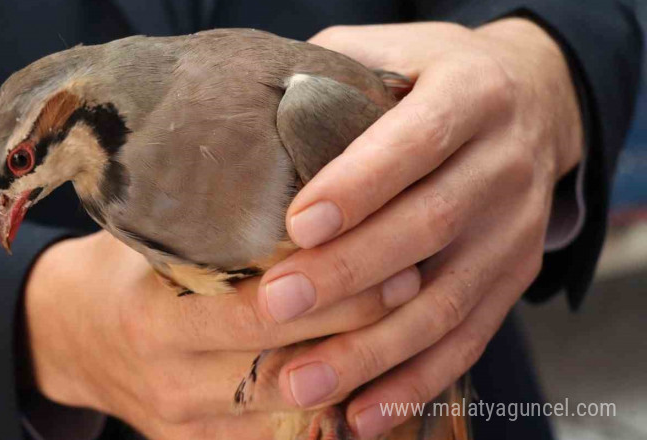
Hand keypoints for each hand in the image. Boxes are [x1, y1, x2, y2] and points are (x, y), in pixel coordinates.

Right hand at [24, 231, 419, 438]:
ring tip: (411, 339)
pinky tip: (372, 390)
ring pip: (290, 417)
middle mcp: (170, 380)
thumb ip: (213, 222)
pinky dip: (326, 422)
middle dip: (359, 334)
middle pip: (285, 370)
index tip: (393, 260)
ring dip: (355, 380)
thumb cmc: (121, 269)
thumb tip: (307, 175)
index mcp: (153, 318)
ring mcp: (185, 426)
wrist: (69, 335)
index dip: (331, 290)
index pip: (257, 311)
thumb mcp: (151, 236)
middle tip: (417, 291)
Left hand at [258, 19, 582, 437]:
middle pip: (428, 227)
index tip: (297, 224)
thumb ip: (330, 77)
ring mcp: (515, 231)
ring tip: (302, 383)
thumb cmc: (432, 75)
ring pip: (446, 301)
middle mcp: (504, 165)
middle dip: (349, 273)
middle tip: (275, 305)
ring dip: (373, 350)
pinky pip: (468, 340)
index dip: (360, 184)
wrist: (534, 101)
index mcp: (473, 95)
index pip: (416, 141)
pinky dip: (415, 384)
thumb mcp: (392, 51)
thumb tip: (247, 118)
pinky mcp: (513, 280)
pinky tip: (363, 416)